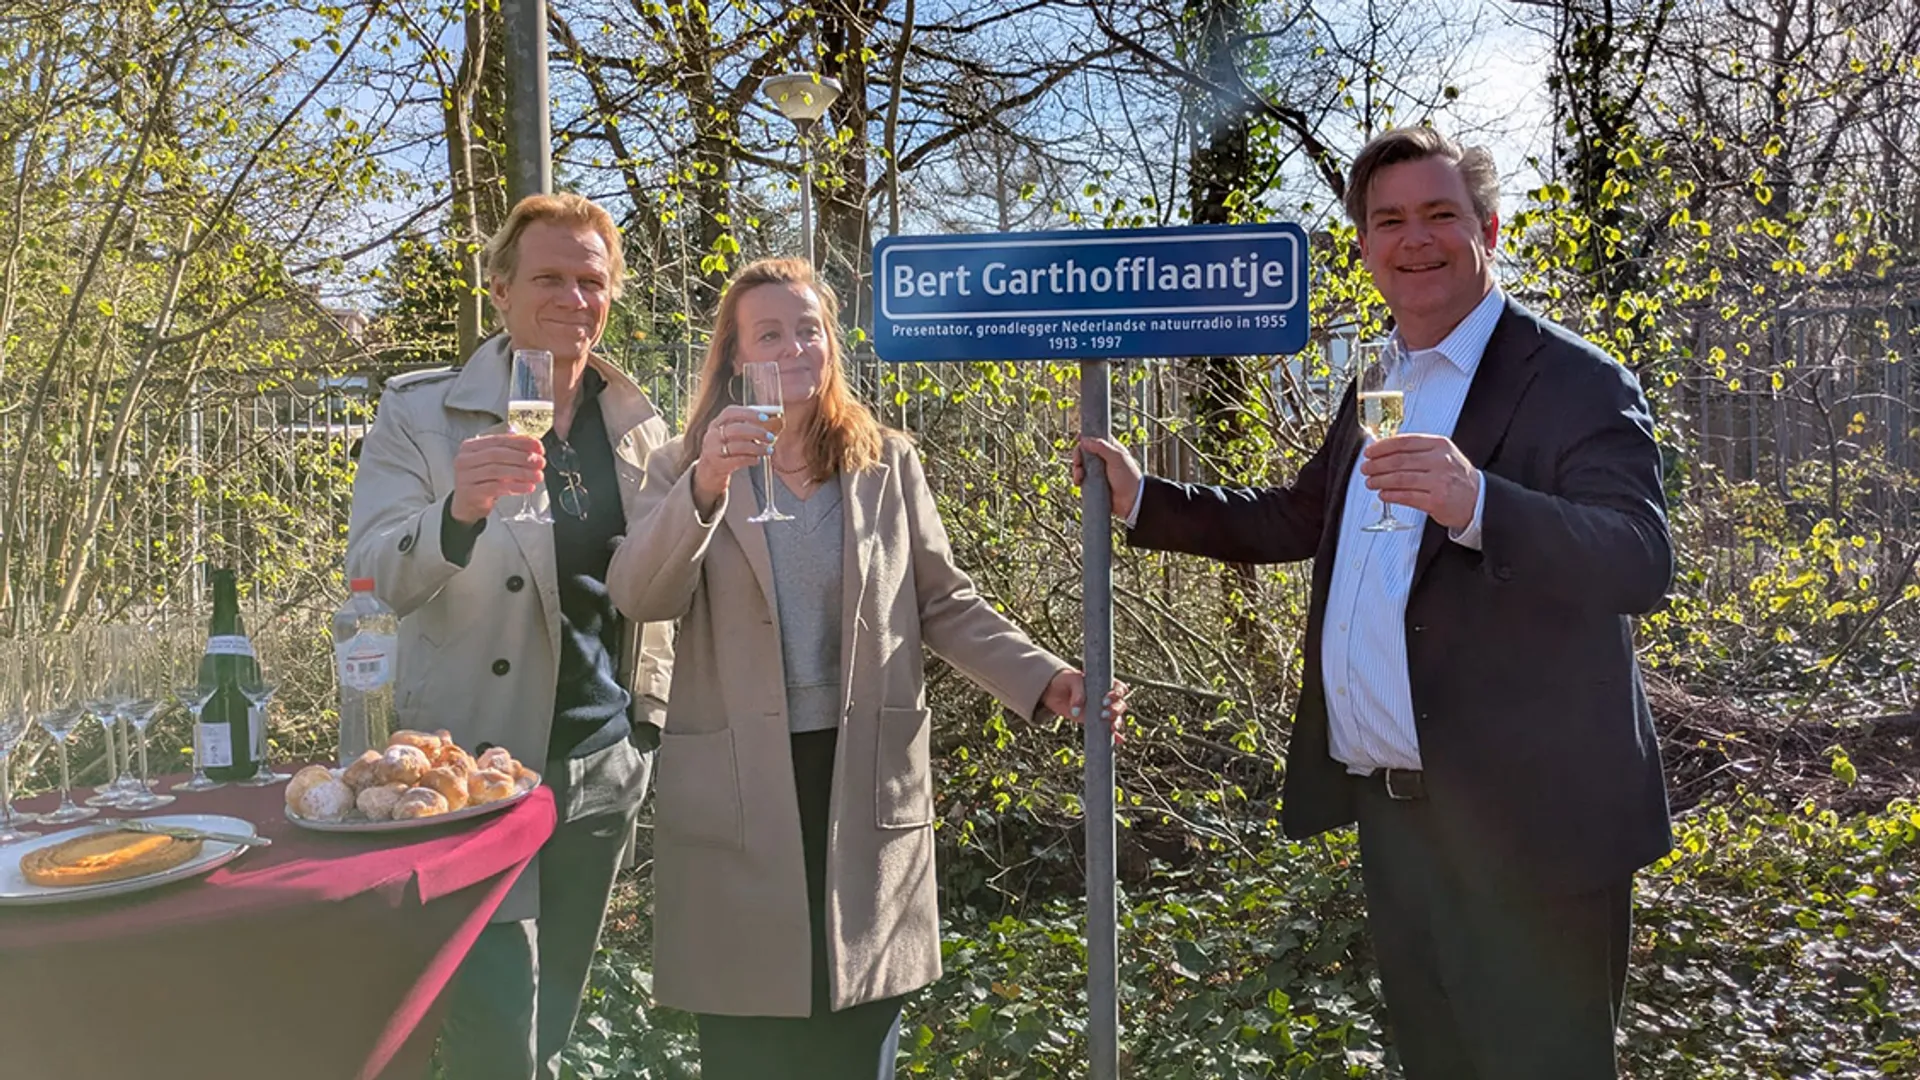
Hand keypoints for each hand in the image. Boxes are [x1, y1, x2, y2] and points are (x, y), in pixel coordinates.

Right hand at [450, 433, 545, 523]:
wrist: (466, 504)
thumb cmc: (482, 481)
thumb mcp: (493, 463)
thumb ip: (510, 452)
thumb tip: (533, 446)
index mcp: (470, 447)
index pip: (498, 440)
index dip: (520, 442)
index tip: (538, 446)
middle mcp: (465, 459)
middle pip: (497, 454)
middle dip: (522, 457)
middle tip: (540, 462)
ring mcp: (465, 476)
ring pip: (497, 470)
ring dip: (521, 473)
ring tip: (537, 476)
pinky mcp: (470, 493)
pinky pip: (496, 487)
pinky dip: (515, 487)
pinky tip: (528, 487)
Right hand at [692, 404, 777, 513]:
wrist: (709, 472)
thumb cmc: (726, 450)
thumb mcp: (730, 436)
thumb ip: (747, 428)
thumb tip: (774, 421)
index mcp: (716, 424)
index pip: (730, 412)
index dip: (748, 413)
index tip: (765, 417)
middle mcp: (712, 435)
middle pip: (735, 429)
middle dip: (756, 431)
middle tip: (771, 436)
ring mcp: (713, 451)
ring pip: (737, 446)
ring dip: (757, 447)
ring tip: (768, 450)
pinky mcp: (718, 465)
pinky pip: (737, 460)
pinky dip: (750, 459)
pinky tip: (757, 460)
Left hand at [1040, 669, 1129, 742]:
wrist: (1054, 690)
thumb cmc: (1067, 681)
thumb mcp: (1072, 680)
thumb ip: (1078, 693)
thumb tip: (1077, 711)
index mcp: (1105, 684)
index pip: (1120, 689)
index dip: (1117, 695)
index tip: (1105, 700)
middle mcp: (1106, 698)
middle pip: (1120, 705)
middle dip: (1116, 710)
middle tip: (1103, 714)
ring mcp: (1101, 710)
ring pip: (1116, 718)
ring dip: (1116, 723)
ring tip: (1110, 728)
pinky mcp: (1095, 722)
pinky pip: (1106, 730)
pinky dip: (1114, 737)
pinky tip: (1118, 741)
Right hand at [1071, 437, 1143, 522]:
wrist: (1131, 500)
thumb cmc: (1128, 476)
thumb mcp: (1117, 458)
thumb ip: (1101, 447)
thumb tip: (1084, 440)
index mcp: (1110, 449)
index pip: (1095, 439)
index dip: (1085, 438)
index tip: (1078, 438)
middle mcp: (1102, 458)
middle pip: (1084, 451)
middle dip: (1078, 454)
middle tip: (1078, 460)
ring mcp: (1096, 471)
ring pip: (1080, 465)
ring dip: (1076, 468)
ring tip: (1080, 474)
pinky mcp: (1092, 483)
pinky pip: (1080, 478)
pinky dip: (1077, 478)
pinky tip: (1079, 481)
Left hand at [1360, 434, 1480, 530]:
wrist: (1478, 499)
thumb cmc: (1456, 476)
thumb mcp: (1443, 454)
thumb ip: (1418, 450)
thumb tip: (1385, 449)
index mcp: (1440, 445)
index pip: (1404, 442)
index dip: (1382, 447)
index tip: (1369, 452)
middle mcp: (1440, 461)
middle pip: (1400, 460)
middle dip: (1377, 465)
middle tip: (1366, 468)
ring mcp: (1439, 481)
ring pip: (1400, 478)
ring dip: (1380, 480)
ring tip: (1370, 482)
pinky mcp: (1436, 501)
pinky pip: (1407, 496)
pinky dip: (1391, 495)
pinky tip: (1383, 493)